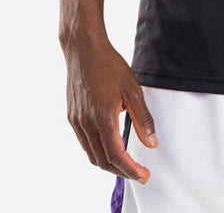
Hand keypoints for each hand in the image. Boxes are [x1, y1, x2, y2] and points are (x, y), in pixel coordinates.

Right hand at [64, 35, 158, 182]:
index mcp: (103, 118)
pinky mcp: (72, 117)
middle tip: (138, 173)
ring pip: (91, 155)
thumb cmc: (109, 65)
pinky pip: (84, 143)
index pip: (116, 156)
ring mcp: (76, 121)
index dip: (131, 170)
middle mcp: (86, 124)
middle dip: (121, 171)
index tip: (143, 175)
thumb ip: (142, 119)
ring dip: (108, 164)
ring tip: (125, 163)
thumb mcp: (132, 90)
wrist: (83, 49)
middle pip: (102, 161)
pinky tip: (108, 146)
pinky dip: (97, 151)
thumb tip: (151, 143)